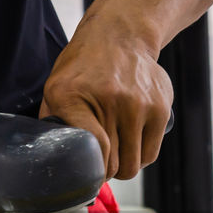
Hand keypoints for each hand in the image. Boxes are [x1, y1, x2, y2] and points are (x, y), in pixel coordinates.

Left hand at [39, 29, 172, 179]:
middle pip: (113, 166)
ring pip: (134, 166)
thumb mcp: (55, 89)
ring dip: (124, 166)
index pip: (92, 149)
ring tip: (116, 153)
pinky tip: (130, 145)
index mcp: (73, 97)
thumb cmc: (84, 69)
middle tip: (100, 162)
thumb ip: (52, 123)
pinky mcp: (161, 108)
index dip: (91, 171)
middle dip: (105, 172)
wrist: (119, 37)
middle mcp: (110, 99)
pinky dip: (140, 156)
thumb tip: (53, 160)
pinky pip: (150, 154)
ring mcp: (139, 104)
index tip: (87, 175)